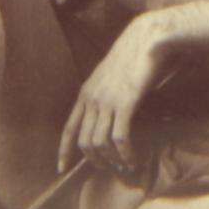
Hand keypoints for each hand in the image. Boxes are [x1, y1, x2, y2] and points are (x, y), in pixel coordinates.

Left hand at [59, 10, 185, 171]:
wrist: (146, 38)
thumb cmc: (133, 57)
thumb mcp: (111, 77)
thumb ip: (105, 96)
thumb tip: (108, 120)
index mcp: (85, 93)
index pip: (68, 129)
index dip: (64, 151)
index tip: (62, 169)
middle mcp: (91, 99)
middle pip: (84, 142)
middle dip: (96, 162)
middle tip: (112, 170)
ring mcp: (106, 101)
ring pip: (100, 143)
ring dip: (113, 160)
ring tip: (126, 167)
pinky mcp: (124, 103)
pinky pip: (119, 138)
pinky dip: (126, 154)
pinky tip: (134, 159)